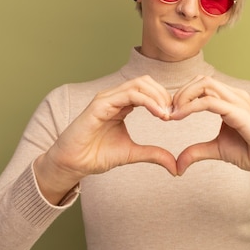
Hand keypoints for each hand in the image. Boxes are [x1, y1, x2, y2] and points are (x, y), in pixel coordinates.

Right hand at [35, 75, 176, 203]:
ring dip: (157, 96)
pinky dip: (147, 101)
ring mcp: (106, 99)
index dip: (164, 99)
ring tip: (166, 114)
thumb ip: (153, 154)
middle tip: (173, 113)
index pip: (147, 89)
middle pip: (145, 82)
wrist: (73, 164)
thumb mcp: (132, 153)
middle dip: (163, 94)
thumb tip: (176, 167)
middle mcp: (114, 97)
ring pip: (138, 84)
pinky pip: (127, 95)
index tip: (175, 115)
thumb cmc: (96, 155)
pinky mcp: (99, 105)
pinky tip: (158, 113)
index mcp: (121, 104)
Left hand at [169, 76, 249, 183]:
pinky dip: (191, 107)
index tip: (169, 114)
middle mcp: (233, 96)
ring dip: (184, 96)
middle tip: (167, 112)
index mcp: (229, 100)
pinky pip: (210, 102)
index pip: (201, 85)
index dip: (182, 96)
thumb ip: (197, 151)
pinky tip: (179, 116)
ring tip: (172, 113)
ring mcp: (238, 101)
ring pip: (204, 84)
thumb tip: (178, 164)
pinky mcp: (239, 112)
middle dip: (180, 93)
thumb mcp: (217, 150)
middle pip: (200, 80)